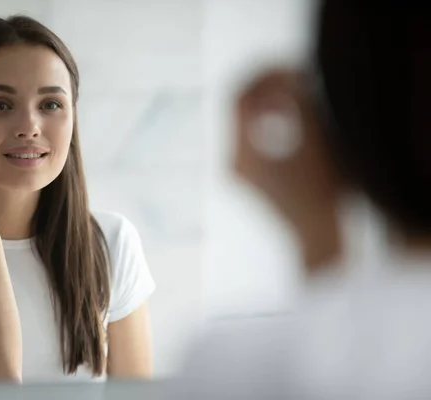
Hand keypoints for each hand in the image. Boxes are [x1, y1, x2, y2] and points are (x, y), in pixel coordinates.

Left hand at [232, 68, 341, 269]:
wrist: (317, 237)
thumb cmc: (322, 193)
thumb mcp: (314, 142)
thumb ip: (295, 105)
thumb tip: (281, 78)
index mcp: (241, 154)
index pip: (236, 97)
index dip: (260, 75)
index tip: (286, 68)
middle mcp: (231, 162)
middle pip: (237, 107)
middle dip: (263, 87)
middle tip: (292, 76)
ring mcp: (238, 171)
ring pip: (243, 121)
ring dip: (267, 102)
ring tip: (296, 94)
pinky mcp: (249, 176)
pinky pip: (250, 136)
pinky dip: (268, 120)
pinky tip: (293, 117)